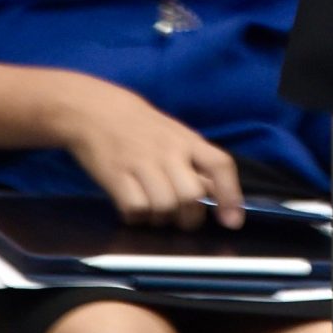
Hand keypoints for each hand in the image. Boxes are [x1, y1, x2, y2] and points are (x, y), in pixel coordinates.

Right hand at [54, 77, 245, 229]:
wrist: (98, 111)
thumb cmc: (142, 127)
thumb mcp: (175, 136)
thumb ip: (194, 163)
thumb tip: (215, 195)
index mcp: (188, 140)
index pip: (220, 164)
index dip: (230, 195)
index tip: (233, 221)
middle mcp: (169, 151)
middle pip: (191, 196)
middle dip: (190, 218)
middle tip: (181, 218)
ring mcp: (142, 163)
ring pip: (165, 207)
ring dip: (162, 220)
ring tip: (155, 212)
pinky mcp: (116, 176)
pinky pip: (135, 210)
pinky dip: (137, 217)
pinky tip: (134, 208)